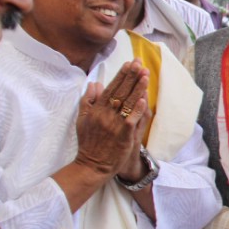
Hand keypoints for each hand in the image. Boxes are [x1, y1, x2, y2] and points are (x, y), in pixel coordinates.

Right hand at [73, 61, 149, 176]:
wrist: (92, 165)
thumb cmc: (88, 143)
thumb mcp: (82, 120)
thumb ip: (88, 101)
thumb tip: (95, 84)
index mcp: (96, 110)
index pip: (111, 88)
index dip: (121, 75)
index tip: (129, 63)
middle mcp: (105, 114)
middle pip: (121, 92)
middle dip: (131, 76)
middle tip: (139, 63)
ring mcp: (114, 125)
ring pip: (128, 103)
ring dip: (137, 88)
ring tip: (145, 75)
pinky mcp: (123, 136)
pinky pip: (131, 120)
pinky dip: (138, 109)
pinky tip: (144, 99)